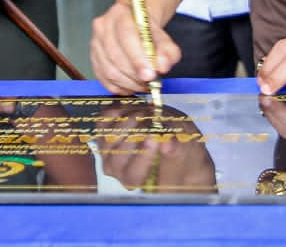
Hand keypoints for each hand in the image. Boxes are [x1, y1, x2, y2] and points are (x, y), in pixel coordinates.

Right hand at [88, 1, 180, 95]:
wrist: (136, 27)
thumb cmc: (147, 31)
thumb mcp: (163, 36)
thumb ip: (167, 50)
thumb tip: (162, 66)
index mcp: (120, 13)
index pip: (126, 36)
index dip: (138, 59)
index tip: (150, 75)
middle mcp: (103, 26)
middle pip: (115, 55)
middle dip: (135, 75)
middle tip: (151, 83)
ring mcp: (95, 44)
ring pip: (109, 70)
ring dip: (129, 83)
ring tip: (145, 85)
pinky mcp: (93, 60)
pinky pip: (104, 80)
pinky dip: (121, 88)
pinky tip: (133, 86)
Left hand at [95, 103, 215, 191]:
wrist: (164, 135)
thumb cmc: (174, 149)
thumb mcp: (183, 149)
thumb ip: (175, 148)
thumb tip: (167, 145)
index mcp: (134, 178)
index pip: (133, 173)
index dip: (143, 157)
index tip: (155, 139)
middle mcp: (115, 167)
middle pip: (119, 152)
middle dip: (138, 132)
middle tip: (154, 118)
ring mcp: (106, 148)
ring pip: (111, 133)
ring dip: (131, 119)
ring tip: (149, 111)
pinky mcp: (102, 128)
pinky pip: (106, 116)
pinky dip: (121, 109)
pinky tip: (136, 107)